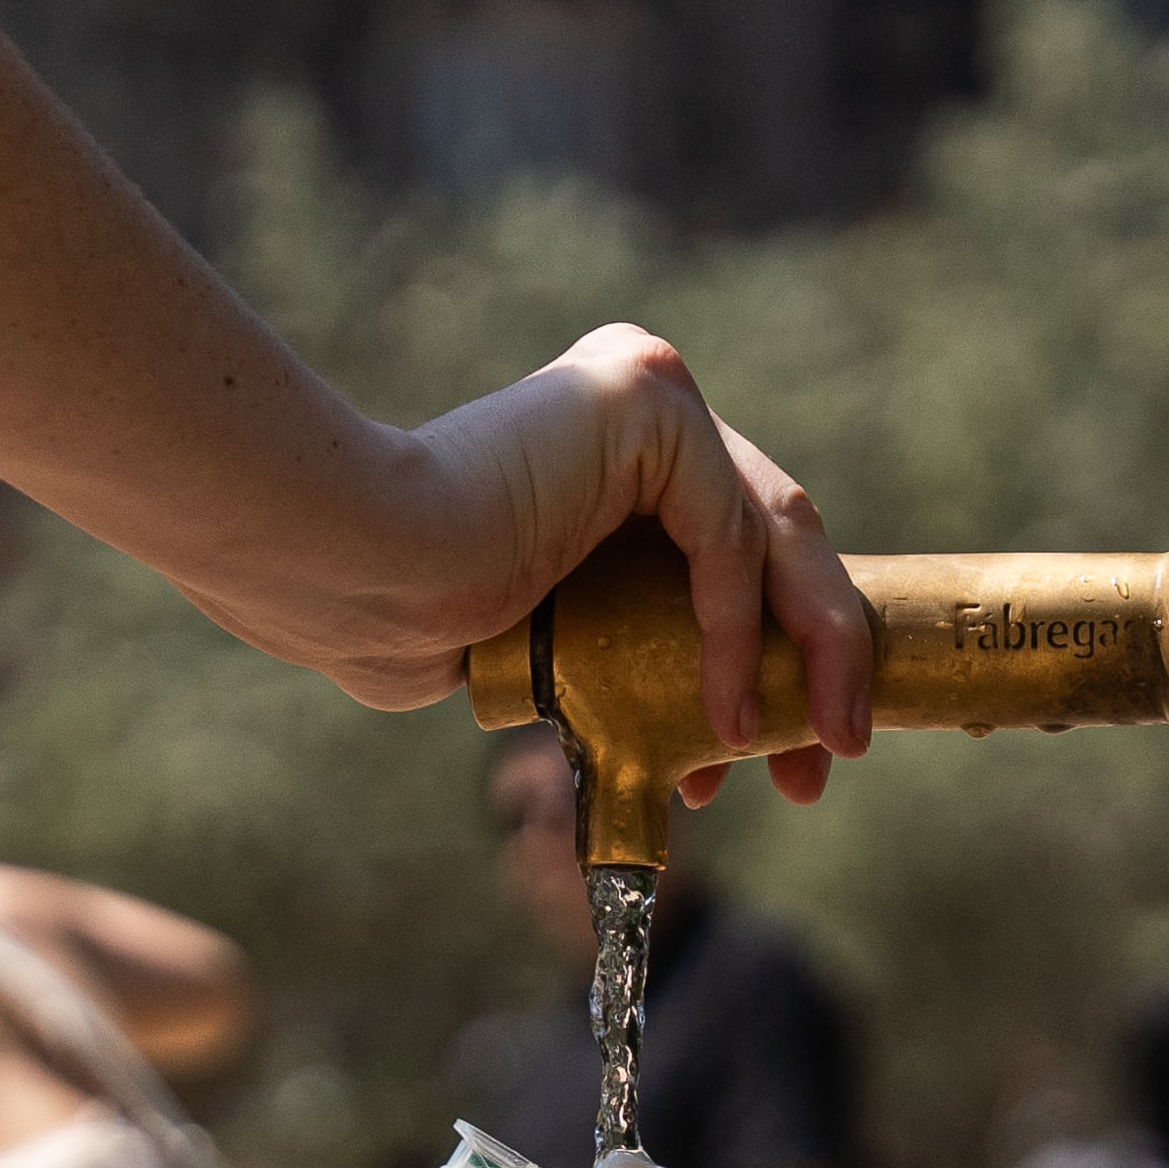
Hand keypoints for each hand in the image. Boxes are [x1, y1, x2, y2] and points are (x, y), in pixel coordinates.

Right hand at [181, 326, 873, 806]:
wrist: (352, 572)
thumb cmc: (401, 619)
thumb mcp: (551, 644)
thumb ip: (613, 652)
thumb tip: (663, 746)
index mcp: (611, 457)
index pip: (729, 553)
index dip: (768, 659)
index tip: (762, 756)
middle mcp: (640, 413)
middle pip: (771, 543)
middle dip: (811, 662)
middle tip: (816, 769)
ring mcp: (649, 398)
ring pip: (775, 536)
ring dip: (813, 655)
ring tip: (809, 756)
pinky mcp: (651, 402)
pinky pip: (729, 537)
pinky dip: (741, 635)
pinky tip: (727, 716)